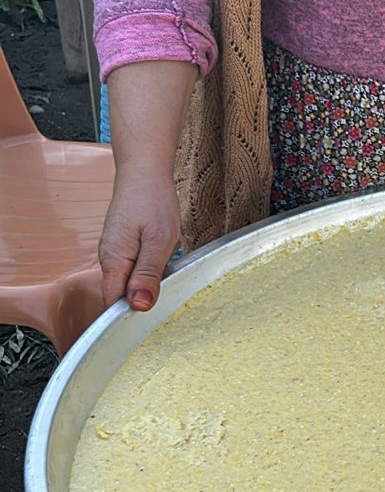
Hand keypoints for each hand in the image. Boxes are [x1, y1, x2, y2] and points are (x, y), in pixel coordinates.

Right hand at [98, 167, 181, 310]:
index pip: (113, 303)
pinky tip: (163, 266)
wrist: (144, 170)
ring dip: (146, 287)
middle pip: (120, 296)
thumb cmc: (153, 200)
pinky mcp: (123, 245)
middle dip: (140, 303)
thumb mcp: (159, 240)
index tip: (153, 321)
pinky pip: (132, 269)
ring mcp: (114, 251)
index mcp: (113, 261)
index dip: (130, 316)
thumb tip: (139, 306)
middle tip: (168, 303)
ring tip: (168, 282)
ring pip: (127, 282)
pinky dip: (146, 273)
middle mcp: (109, 259)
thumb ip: (148, 275)